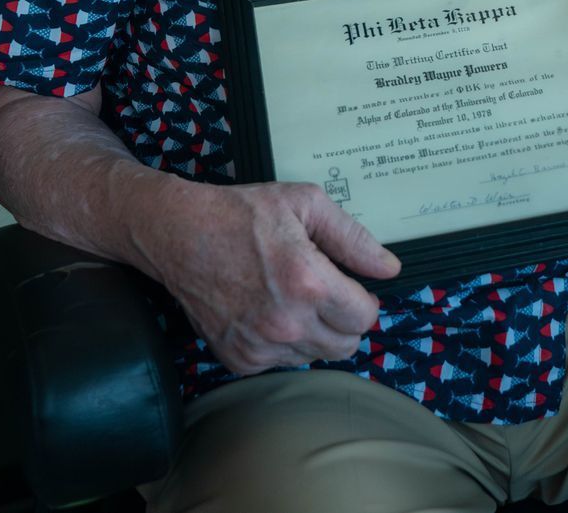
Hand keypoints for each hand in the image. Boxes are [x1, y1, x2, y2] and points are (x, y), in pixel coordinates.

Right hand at [137, 178, 400, 374]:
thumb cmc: (240, 214)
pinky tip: (268, 312)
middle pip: (346, 346)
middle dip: (344, 321)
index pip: (365, 318)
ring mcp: (260, 346)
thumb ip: (354, 238)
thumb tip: (389, 268)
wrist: (179, 235)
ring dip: (314, 333)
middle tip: (325, 294)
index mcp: (309, 283)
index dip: (364, 300)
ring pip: (315, 357)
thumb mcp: (306, 204)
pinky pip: (280, 364)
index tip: (351, 287)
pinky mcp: (238, 359)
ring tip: (291, 299)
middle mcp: (286, 322)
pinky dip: (282, 344)